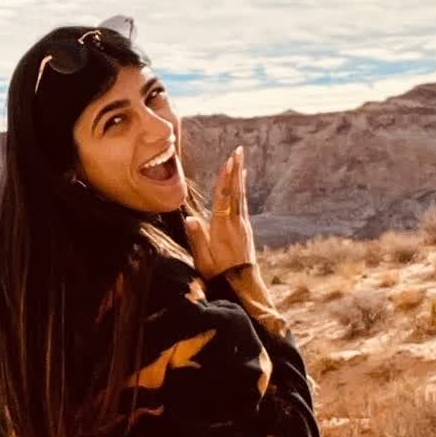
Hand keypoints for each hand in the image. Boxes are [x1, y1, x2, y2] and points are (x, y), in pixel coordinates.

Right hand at [184, 144, 256, 276]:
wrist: (242, 284)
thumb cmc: (219, 272)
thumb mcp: (204, 259)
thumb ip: (198, 238)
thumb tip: (190, 219)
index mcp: (222, 227)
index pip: (223, 198)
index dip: (225, 179)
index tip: (228, 162)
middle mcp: (235, 222)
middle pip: (234, 191)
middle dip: (235, 170)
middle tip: (238, 151)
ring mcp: (242, 224)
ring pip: (240, 195)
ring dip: (239, 176)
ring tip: (239, 160)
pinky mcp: (245, 228)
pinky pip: (242, 203)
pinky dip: (241, 189)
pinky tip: (241, 182)